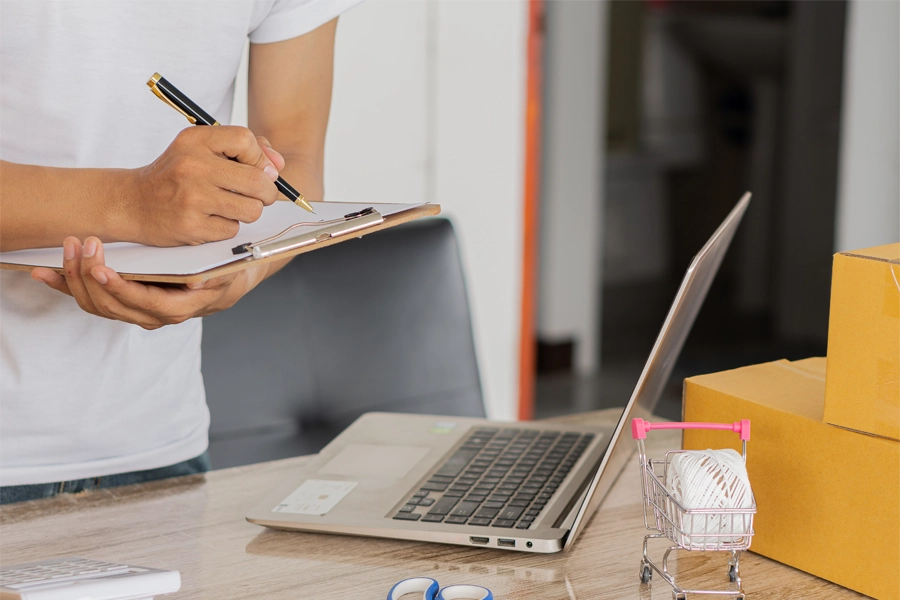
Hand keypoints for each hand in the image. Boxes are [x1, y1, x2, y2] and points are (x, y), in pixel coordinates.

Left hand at [31, 236, 266, 328]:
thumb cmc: (224, 272)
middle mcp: (151, 315)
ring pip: (94, 303)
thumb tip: (196, 284)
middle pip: (109, 305)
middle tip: (84, 243)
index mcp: (176, 309)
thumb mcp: (226, 272)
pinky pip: (88, 298)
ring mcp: (132, 310)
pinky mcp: (119, 301)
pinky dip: (64, 285)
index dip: (119, 289)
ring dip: (75, 276)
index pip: (141, 304)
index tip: (102, 267)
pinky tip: (44, 272)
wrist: (224, 280)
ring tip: (69, 246)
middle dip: (90, 275)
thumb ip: (212, 278)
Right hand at [121, 127, 286, 246]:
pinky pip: (233, 229)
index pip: (246, 140)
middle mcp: (193, 166)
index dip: (260, 158)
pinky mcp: (192, 227)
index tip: (257, 168)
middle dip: (267, 191)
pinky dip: (227, 227)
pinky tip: (209, 219)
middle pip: (258, 180)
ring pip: (252, 209)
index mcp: (195, 140)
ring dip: (248, 210)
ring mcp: (192, 198)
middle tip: (258, 194)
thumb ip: (243, 149)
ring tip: (229, 206)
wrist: (132, 203)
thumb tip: (278, 166)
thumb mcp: (200, 149)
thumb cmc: (175, 175)